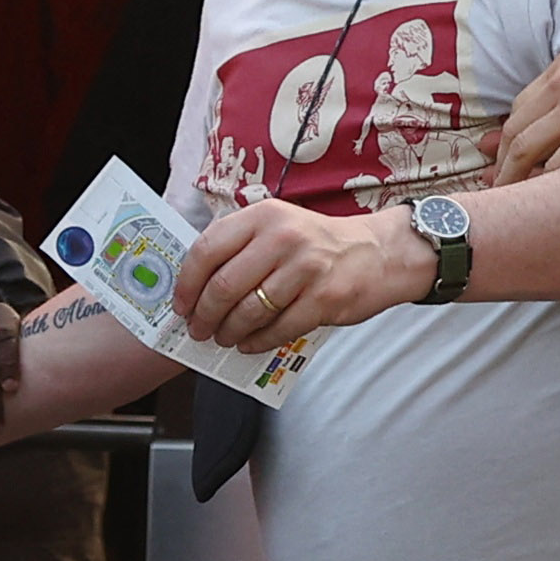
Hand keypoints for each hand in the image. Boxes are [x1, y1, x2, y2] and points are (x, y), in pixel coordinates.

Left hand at [174, 199, 433, 352]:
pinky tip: (249, 344)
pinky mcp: (324, 298)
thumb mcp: (278, 226)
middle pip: (224, 286)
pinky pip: (279, 329)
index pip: (207, 249)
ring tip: (224, 338)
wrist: (379, 252)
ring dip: (229, 332)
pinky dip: (258, 342)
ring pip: (250, 312)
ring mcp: (305, 268)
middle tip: (199, 330)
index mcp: (263, 216)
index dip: (187, 283)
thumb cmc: (318, 244)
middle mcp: (282, 237)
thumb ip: (241, 247)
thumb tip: (197, 287)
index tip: (181, 304)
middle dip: (205, 315)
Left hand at [495, 34, 559, 185]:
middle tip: (494, 184)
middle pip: (516, 132)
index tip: (502, 155)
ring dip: (515, 178)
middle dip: (501, 163)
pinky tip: (544, 199)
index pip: (520, 108)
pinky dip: (547, 183)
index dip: (508, 136)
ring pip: (528, 151)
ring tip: (509, 198)